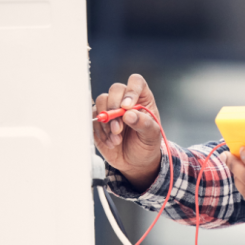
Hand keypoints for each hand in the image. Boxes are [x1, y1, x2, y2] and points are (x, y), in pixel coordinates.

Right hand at [92, 74, 162, 190]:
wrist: (135, 162)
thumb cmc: (146, 145)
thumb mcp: (152, 136)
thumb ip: (144, 124)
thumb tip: (129, 114)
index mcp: (142, 99)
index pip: (136, 82)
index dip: (131, 91)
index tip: (127, 107)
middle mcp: (125, 100)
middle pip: (115, 90)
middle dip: (114, 108)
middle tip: (118, 129)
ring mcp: (110, 109)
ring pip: (101, 101)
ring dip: (107, 122)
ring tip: (116, 139)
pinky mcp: (98, 120)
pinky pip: (93, 118)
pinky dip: (100, 132)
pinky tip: (111, 142)